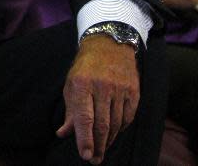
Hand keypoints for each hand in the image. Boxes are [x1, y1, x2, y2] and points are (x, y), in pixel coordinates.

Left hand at [57, 35, 138, 163]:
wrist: (109, 44)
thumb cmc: (85, 68)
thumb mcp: (71, 85)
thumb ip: (70, 111)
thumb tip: (63, 133)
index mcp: (82, 85)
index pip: (84, 118)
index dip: (85, 139)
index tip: (86, 156)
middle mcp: (102, 87)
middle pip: (102, 124)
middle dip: (98, 146)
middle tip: (95, 160)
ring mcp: (120, 89)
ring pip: (116, 123)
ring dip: (109, 140)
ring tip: (102, 149)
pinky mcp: (133, 91)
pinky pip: (128, 117)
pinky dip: (121, 128)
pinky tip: (115, 133)